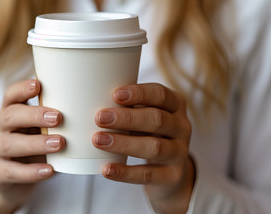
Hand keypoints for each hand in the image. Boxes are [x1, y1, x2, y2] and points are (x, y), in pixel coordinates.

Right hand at [0, 79, 64, 213]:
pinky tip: (50, 170)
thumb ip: (52, 117)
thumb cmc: (32, 145)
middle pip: (9, 116)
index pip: (10, 95)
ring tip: (59, 144)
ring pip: (10, 145)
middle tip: (58, 118)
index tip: (38, 85)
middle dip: (34, 116)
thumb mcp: (39, 128)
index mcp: (9, 111)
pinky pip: (12, 172)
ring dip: (36, 143)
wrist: (12, 181)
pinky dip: (32, 171)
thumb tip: (87, 101)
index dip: (22, 89)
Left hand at [92, 83, 193, 213]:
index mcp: (175, 105)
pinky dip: (126, 172)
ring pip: (155, 147)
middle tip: (99, 118)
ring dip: (124, 143)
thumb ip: (126, 107)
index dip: (139, 94)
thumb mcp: (144, 115)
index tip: (115, 94)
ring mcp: (180, 152)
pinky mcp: (173, 176)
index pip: (161, 94)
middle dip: (127, 118)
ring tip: (97, 140)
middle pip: (157, 120)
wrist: (170, 171)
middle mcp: (182, 126)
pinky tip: (107, 169)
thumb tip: (87, 97)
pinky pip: (149, 175)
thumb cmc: (148, 133)